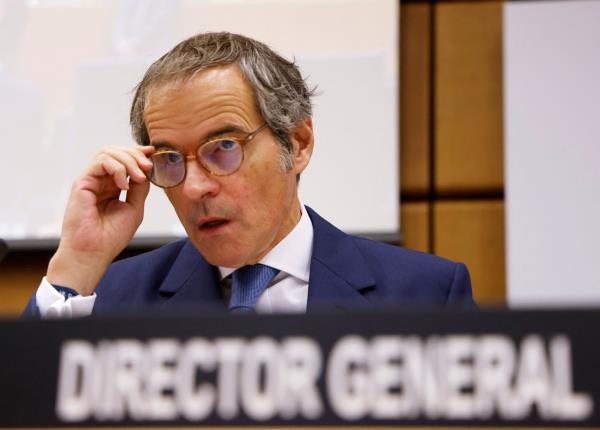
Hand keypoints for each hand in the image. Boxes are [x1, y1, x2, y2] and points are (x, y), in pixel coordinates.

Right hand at [47, 145, 155, 295]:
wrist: (93, 253)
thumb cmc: (111, 236)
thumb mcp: (134, 208)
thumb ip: (139, 188)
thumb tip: (146, 169)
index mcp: (113, 186)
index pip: (124, 160)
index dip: (138, 153)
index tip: (153, 153)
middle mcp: (101, 181)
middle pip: (116, 152)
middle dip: (135, 155)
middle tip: (148, 166)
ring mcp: (91, 180)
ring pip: (108, 152)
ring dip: (128, 160)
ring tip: (139, 177)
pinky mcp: (82, 183)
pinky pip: (101, 162)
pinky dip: (117, 168)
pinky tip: (124, 185)